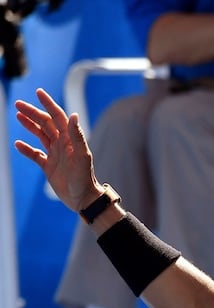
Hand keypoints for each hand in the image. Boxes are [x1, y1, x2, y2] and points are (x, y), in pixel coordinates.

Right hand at [13, 88, 101, 212]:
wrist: (83, 199)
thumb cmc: (85, 179)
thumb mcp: (81, 156)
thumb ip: (77, 136)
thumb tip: (73, 115)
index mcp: (71, 140)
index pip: (58, 117)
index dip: (49, 104)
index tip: (39, 92)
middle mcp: (63, 144)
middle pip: (46, 124)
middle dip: (33, 113)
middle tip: (18, 104)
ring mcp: (56, 155)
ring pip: (41, 135)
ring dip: (30, 125)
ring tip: (18, 116)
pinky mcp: (49, 166)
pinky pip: (35, 154)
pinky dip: (26, 149)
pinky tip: (18, 144)